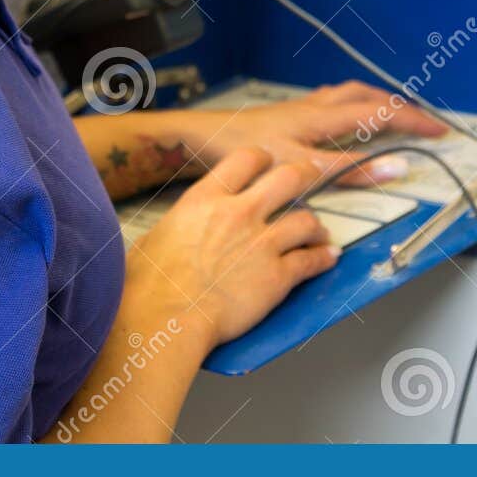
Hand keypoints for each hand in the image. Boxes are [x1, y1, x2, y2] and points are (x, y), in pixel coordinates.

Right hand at [126, 147, 339, 346]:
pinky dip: (323, 258)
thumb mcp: (156, 236)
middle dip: (304, 176)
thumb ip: (180, 224)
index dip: (262, 158)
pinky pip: (311, 261)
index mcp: (206, 198)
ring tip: (319, 232)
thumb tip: (179, 229)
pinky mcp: (277, 277)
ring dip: (316, 226)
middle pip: (289, 178)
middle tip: (309, 181)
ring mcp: (262, 244)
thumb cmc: (148, 284)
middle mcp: (240, 213)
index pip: (246, 158)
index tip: (268, 164)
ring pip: (306, 220)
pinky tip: (329, 257)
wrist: (165, 318)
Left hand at [189, 81, 449, 187]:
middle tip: (424, 120)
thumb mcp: (302, 167)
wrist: (198, 139)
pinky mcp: (287, 115)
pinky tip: (344, 119)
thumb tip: (396, 167)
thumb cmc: (244, 151)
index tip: (442, 131)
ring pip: (350, 95)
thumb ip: (349, 169)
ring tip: (393, 112)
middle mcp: (316, 105)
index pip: (383, 114)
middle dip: (400, 106)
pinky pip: (332, 102)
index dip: (415, 122)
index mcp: (325, 116)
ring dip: (376, 101)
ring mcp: (301, 108)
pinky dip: (351, 106)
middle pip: (369, 96)